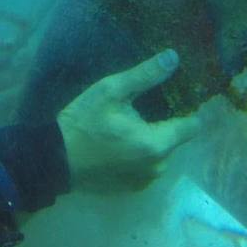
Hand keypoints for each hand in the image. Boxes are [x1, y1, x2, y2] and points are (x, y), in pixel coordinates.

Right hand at [56, 49, 200, 192]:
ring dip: (151, 139)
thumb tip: (173, 58)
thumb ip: (146, 75)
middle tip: (142, 107)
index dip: (188, 108)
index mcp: (157, 143)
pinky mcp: (131, 188)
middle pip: (175, 139)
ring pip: (160, 153)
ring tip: (128, 124)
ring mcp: (144, 181)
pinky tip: (119, 144)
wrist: (54, 160)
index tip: (176, 96)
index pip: (192, 126)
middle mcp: (157, 167)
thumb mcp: (111, 90)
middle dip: (164, 123)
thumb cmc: (84, 123)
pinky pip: (146, 166)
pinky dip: (139, 154)